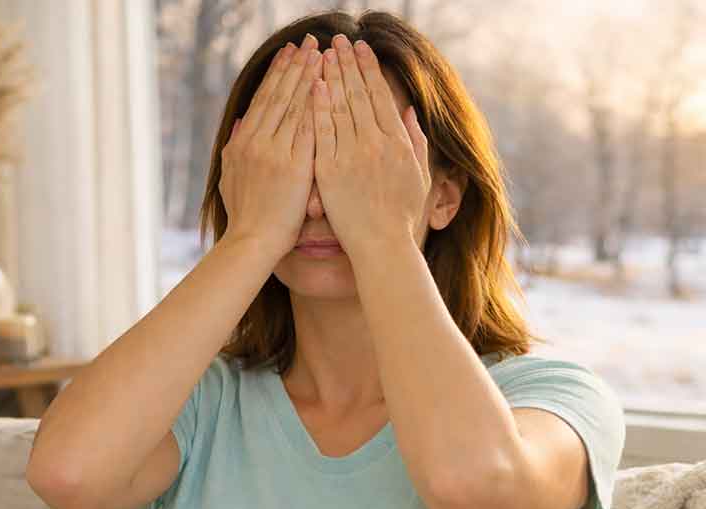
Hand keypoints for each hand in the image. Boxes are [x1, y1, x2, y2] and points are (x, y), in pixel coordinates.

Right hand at [219, 35, 322, 260]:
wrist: (251, 243)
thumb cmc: (245, 217)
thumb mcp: (230, 178)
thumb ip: (235, 149)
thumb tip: (241, 123)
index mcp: (242, 143)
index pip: (263, 100)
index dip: (278, 74)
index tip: (289, 52)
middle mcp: (257, 142)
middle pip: (279, 95)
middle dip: (295, 66)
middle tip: (309, 41)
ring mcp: (275, 153)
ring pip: (294, 106)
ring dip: (309, 77)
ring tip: (322, 54)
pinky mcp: (293, 167)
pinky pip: (308, 129)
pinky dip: (318, 106)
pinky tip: (329, 89)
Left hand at [311, 35, 430, 256]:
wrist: (382, 246)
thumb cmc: (402, 216)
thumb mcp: (419, 176)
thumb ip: (416, 141)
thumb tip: (410, 111)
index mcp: (398, 142)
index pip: (380, 96)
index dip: (368, 69)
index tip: (360, 48)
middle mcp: (376, 144)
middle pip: (358, 94)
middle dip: (347, 64)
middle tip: (337, 40)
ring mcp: (352, 157)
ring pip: (339, 108)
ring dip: (330, 77)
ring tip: (321, 54)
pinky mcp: (331, 172)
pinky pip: (322, 134)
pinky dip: (317, 108)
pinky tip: (311, 87)